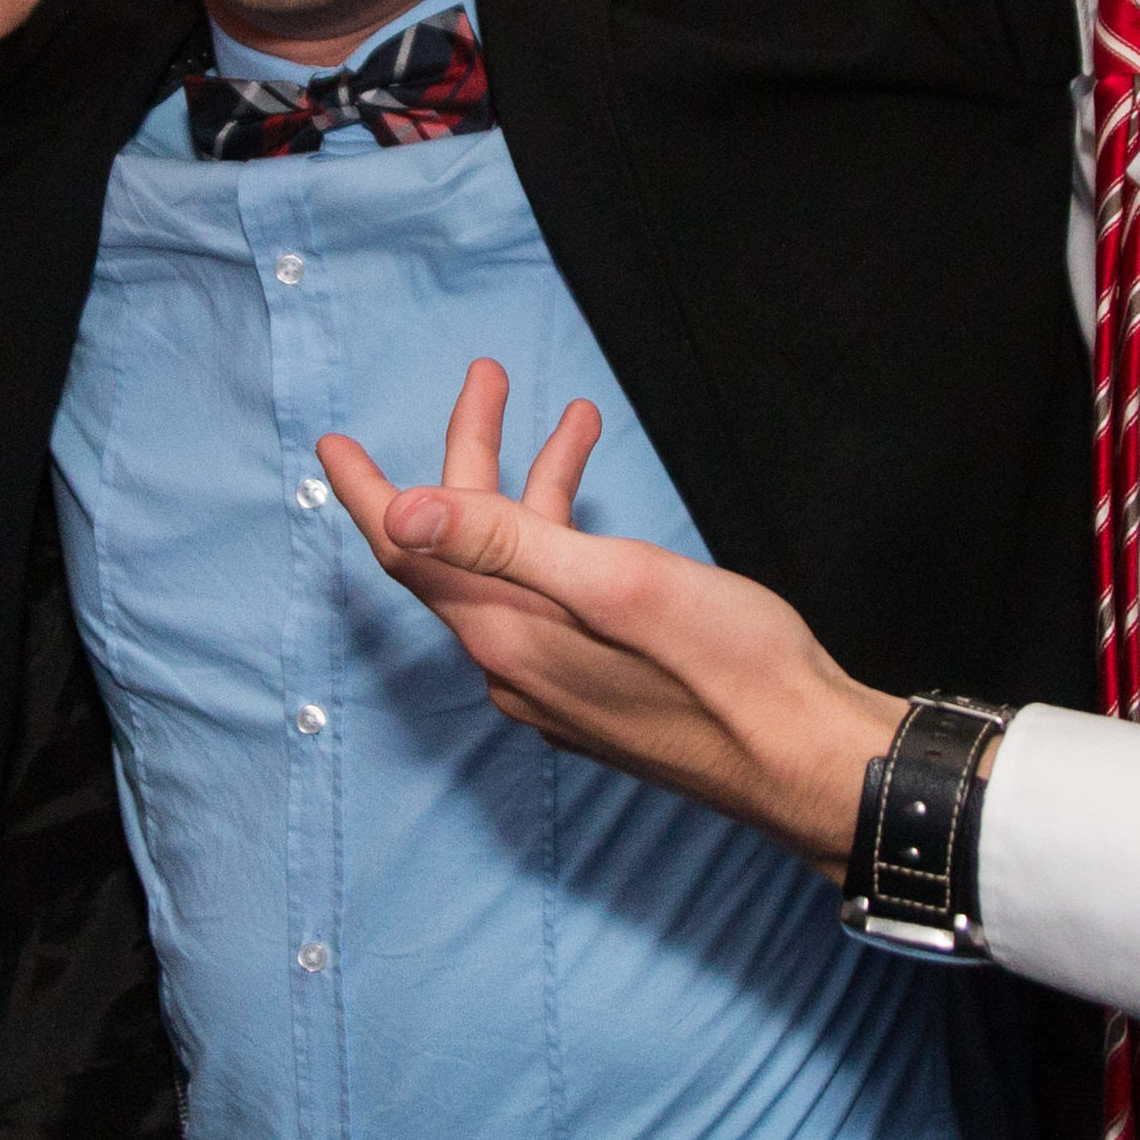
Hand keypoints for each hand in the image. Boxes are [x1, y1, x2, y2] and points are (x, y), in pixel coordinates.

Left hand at [313, 362, 901, 868]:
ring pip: (515, 568)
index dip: (366, 490)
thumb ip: (503, 544)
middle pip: (461, 547)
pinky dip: (564, 536)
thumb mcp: (616, 584)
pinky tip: (599, 512)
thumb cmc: (730, 669)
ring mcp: (556, 685)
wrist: (808, 760)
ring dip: (535, 487)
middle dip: (473, 455)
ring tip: (576, 417)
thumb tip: (402, 512)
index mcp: (507, 635)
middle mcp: (515, 665)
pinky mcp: (597, 692)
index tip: (332, 443)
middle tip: (490, 378)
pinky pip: (551, 599)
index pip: (405, 550)